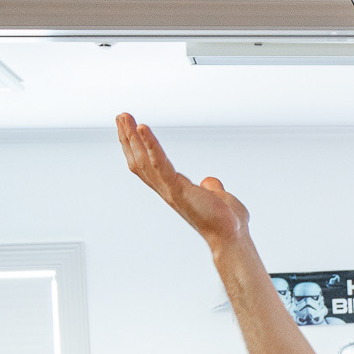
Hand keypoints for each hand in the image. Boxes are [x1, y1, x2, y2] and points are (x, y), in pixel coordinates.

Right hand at [117, 115, 250, 256]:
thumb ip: (211, 188)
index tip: (132, 129)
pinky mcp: (177, 189)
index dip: (138, 148)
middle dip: (128, 139)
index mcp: (174, 189)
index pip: (149, 166)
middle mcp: (167, 190)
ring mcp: (170, 190)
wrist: (232, 237)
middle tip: (121, 116)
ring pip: (143, 160)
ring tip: (124, 117)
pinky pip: (160, 163)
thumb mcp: (217, 197)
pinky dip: (151, 145)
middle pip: (139, 161)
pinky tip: (143, 128)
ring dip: (132, 138)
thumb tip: (209, 182)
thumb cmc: (226, 222)